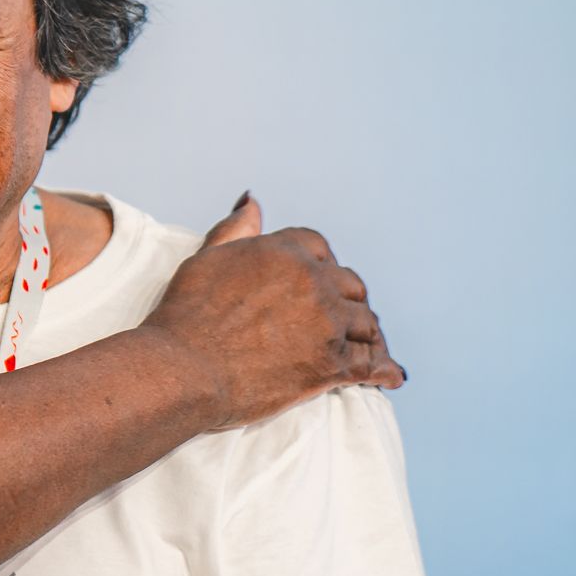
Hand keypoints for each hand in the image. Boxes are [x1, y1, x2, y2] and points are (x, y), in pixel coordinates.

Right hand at [142, 193, 404, 430]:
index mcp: (284, 252)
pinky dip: (384, 370)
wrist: (184, 370)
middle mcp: (313, 282)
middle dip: (346, 298)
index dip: (318, 264)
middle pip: (350, 284)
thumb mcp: (206, 259)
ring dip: (365, 333)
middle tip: (340, 315)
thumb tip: (252, 201)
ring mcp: (327, 324)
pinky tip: (391, 375)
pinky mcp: (332, 365)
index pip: (318, 247)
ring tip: (366, 345)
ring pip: (366, 323)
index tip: (315, 279)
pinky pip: (372, 364)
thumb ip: (235, 229)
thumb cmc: (186, 317)